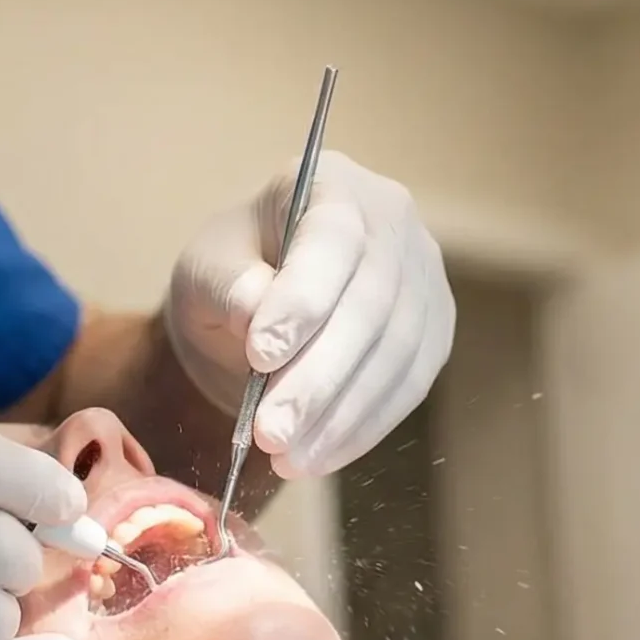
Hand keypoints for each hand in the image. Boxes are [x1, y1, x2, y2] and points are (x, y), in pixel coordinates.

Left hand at [166, 152, 454, 478]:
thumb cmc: (231, 275)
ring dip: (340, 414)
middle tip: (270, 431)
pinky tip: (319, 457)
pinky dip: (362, 428)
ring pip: (396, 353)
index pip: (332, 239)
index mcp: (332, 183)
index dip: (303, 299)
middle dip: (318, 377)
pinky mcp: (433, 333)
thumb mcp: (205, 270)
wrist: (264, 308)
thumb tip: (255, 314)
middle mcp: (393, 222)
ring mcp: (424, 277)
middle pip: (371, 303)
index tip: (261, 356)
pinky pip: (408, 387)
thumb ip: (226, 285)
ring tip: (285, 455)